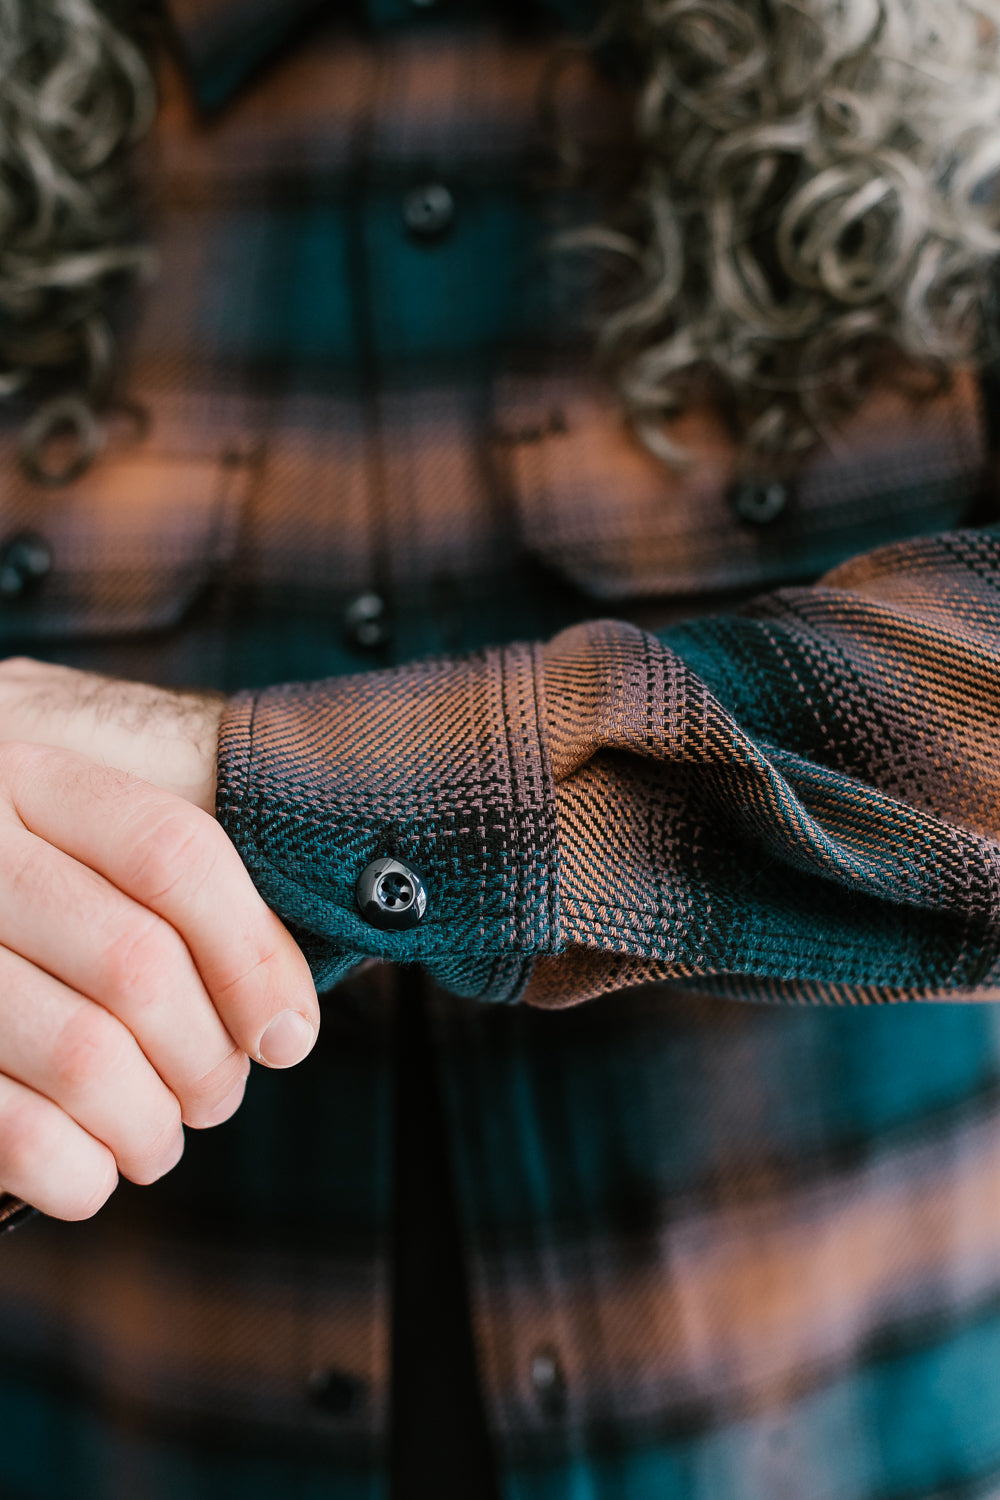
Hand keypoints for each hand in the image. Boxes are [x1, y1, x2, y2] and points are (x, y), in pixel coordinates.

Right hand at [0, 664, 318, 1220]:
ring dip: (149, 1124)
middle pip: (139, 965)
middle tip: (217, 1095)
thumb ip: (170, 896)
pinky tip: (91, 1169)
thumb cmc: (29, 906)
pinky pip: (15, 1133)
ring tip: (158, 1137)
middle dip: (206, 1057)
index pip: (175, 855)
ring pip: (86, 1056)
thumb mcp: (72, 848)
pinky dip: (76, 1171)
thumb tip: (283, 1022)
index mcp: (30, 782)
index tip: (288, 1033)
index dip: (254, 958)